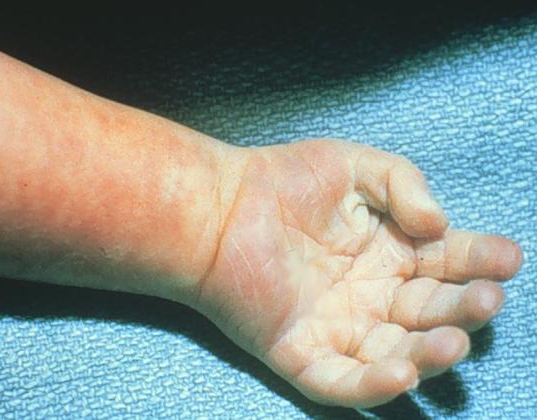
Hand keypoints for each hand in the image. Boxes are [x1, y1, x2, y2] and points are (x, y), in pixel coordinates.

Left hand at [194, 139, 521, 407]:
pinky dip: (374, 384)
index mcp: (390, 251)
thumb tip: (440, 226)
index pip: (448, 261)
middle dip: (464, 308)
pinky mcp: (303, 353)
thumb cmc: (284, 180)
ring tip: (453, 339)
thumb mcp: (353, 165)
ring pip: (398, 353)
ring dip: (431, 354)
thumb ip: (405, 184)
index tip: (506, 257)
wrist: (219, 207)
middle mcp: (373, 293)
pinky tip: (403, 371)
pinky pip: (344, 380)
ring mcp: (340, 327)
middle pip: (431, 310)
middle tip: (486, 299)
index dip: (480, 261)